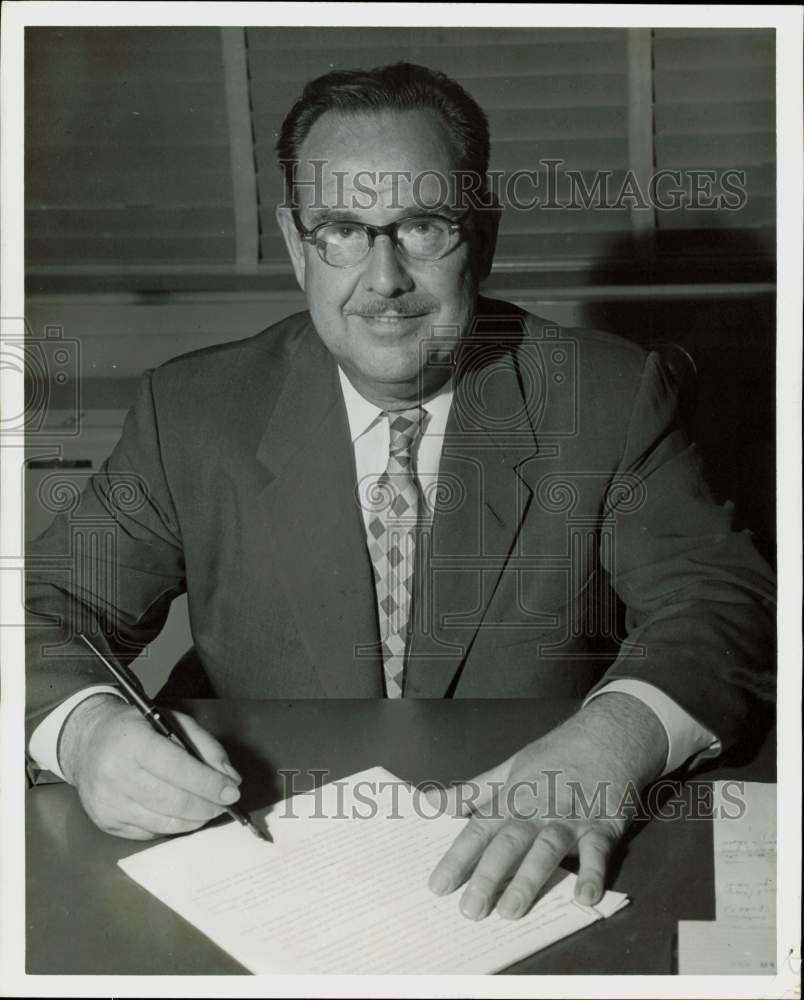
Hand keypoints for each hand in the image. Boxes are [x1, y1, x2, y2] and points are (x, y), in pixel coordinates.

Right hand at [59, 693, 242, 839]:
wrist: (87, 740)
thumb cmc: (136, 728)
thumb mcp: (173, 721)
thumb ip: (205, 745)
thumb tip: (229, 778)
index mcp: (133, 742)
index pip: (177, 768)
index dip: (208, 783)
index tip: (232, 791)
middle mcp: (115, 775)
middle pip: (173, 801)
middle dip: (207, 805)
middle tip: (225, 803)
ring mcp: (108, 803)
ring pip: (164, 823)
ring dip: (194, 819)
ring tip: (209, 809)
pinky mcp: (107, 823)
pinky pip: (150, 832)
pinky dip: (173, 826)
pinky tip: (182, 814)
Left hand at [427, 693, 667, 919]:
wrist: (607, 734)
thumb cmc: (555, 755)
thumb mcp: (509, 767)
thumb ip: (472, 792)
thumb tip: (429, 801)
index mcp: (513, 798)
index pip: (479, 830)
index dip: (458, 858)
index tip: (438, 887)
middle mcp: (538, 810)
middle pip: (509, 843)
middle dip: (489, 876)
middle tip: (470, 910)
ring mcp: (570, 818)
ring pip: (546, 849)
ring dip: (529, 880)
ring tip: (511, 911)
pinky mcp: (603, 825)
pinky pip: (597, 852)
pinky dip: (592, 873)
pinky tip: (584, 897)